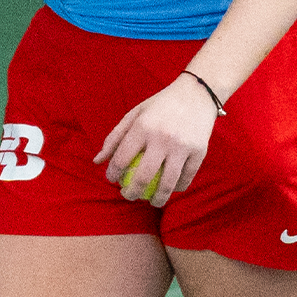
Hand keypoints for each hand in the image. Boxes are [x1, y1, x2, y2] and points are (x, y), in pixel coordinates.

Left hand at [94, 75, 220, 206]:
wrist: (197, 94)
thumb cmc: (160, 106)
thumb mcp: (135, 114)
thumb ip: (114, 137)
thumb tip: (97, 162)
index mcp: (143, 126)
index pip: (122, 158)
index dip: (113, 173)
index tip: (112, 180)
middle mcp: (162, 137)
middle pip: (143, 176)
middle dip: (132, 193)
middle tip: (128, 196)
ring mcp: (182, 146)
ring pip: (167, 183)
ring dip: (157, 199)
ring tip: (152, 202)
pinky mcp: (199, 152)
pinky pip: (186, 178)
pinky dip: (178, 187)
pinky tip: (171, 190)